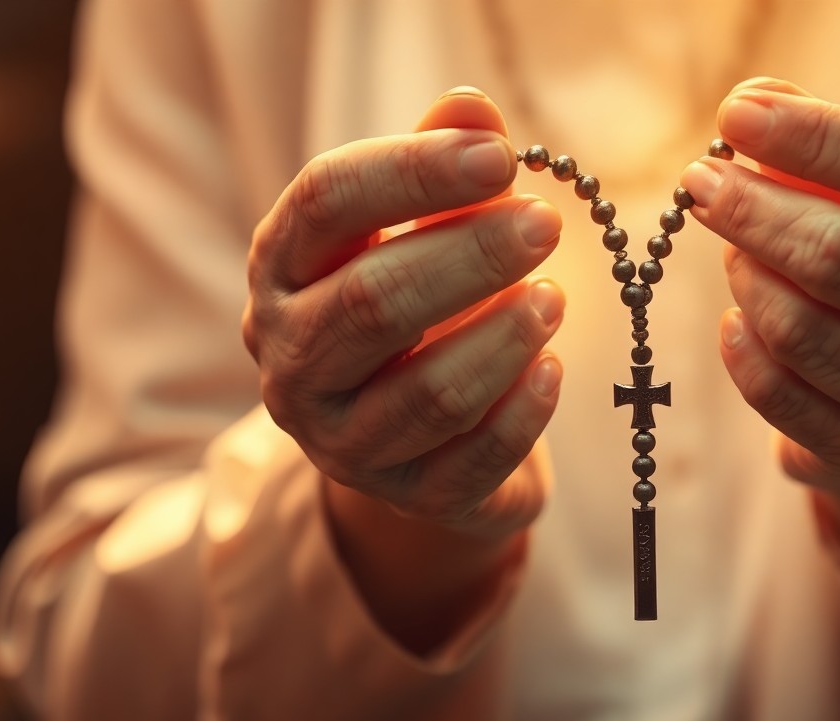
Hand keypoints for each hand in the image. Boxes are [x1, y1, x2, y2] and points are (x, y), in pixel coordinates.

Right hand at [243, 89, 564, 538]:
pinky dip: (520, 413)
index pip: (326, 204)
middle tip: (544, 223)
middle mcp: (293, 361)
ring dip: (500, 339)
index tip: (500, 156)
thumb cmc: (414, 307)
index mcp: (283, 272)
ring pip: (426, 394)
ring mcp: (344, 441)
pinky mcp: (409, 496)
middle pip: (373, 303)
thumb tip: (473, 105)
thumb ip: (437, 168)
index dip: (412, 172)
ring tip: (556, 296)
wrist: (415, 437)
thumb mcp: (413, 231)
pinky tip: (553, 370)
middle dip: (467, 257)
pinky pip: (471, 459)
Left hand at [680, 79, 839, 604]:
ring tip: (734, 252)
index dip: (822, 136)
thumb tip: (755, 102)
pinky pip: (776, 393)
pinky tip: (735, 319)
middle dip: (755, 210)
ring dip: (747, 277)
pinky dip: (740, 349)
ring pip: (800, 329)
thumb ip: (827, 145)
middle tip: (700, 182)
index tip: (739, 115)